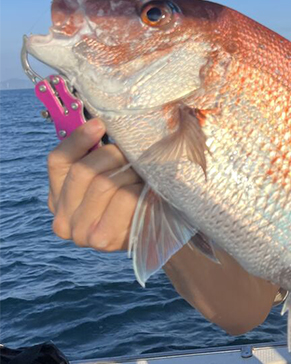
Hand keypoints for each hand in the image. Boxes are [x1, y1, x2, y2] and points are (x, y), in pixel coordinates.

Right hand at [47, 118, 143, 250]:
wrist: (159, 232)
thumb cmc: (135, 198)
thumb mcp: (113, 174)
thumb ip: (97, 155)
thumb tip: (97, 123)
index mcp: (58, 199)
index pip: (58, 161)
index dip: (78, 139)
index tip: (100, 124)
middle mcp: (63, 220)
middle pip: (83, 171)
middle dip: (113, 156)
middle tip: (134, 153)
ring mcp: (81, 233)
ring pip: (103, 183)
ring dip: (129, 173)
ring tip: (144, 175)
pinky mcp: (103, 239)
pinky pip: (122, 199)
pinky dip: (139, 191)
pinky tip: (148, 194)